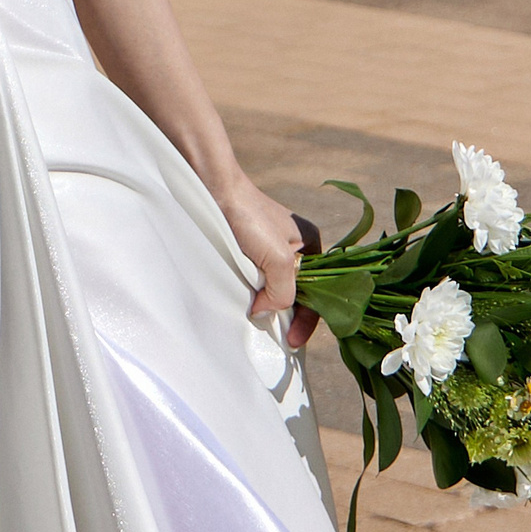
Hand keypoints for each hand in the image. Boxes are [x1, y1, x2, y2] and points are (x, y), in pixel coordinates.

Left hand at [213, 173, 319, 350]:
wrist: (212, 188)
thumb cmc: (249, 218)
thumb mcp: (279, 260)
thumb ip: (283, 293)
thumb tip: (265, 314)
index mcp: (312, 244)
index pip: (318, 293)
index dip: (307, 321)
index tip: (292, 343)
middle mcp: (294, 246)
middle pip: (298, 291)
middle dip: (288, 313)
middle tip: (279, 338)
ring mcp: (269, 246)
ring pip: (275, 286)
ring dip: (268, 303)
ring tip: (261, 322)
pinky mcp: (247, 246)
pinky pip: (256, 277)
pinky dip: (253, 292)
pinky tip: (247, 302)